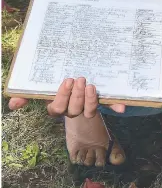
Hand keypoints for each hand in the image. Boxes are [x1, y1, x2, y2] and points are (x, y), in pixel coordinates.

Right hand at [8, 77, 125, 116]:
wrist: (79, 75)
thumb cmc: (59, 82)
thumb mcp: (44, 85)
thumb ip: (28, 94)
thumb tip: (12, 104)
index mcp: (58, 105)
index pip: (56, 109)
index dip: (62, 98)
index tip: (67, 81)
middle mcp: (73, 109)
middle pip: (74, 110)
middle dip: (77, 96)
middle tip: (81, 79)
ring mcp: (88, 107)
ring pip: (90, 112)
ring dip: (91, 101)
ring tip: (92, 85)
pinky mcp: (102, 103)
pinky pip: (109, 107)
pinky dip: (116, 107)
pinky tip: (122, 107)